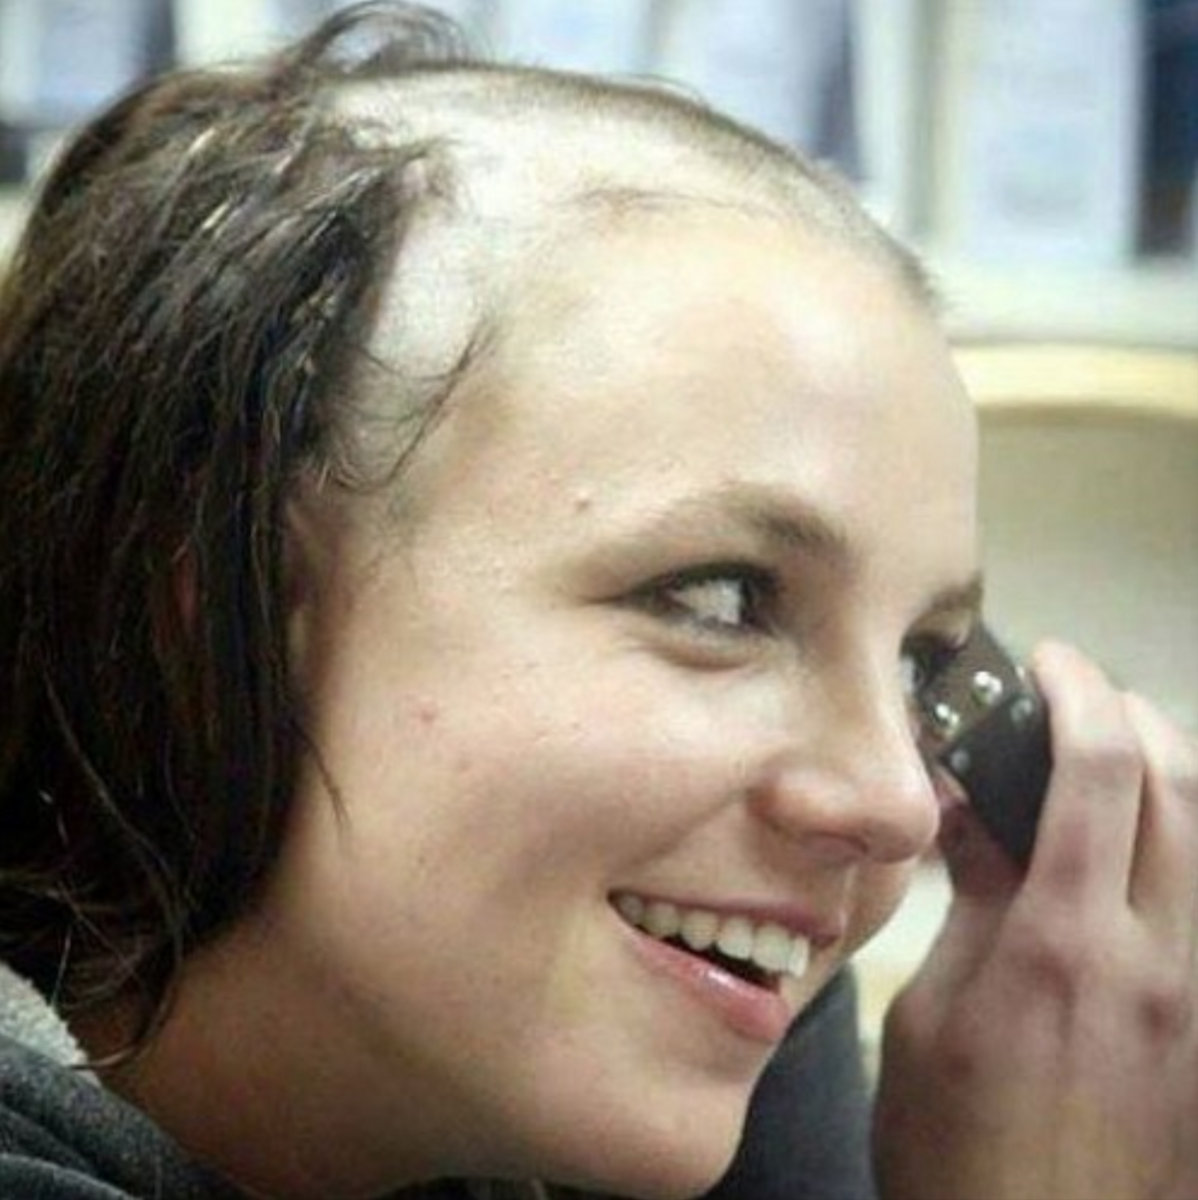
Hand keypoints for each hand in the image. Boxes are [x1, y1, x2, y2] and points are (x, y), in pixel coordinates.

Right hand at [873, 642, 1197, 1199]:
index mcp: (1067, 944)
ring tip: (1105, 753)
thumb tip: (967, 815)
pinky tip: (1133, 842)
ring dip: (1168, 767)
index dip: (1078, 692)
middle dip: (1132, 712)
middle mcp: (1159, 955)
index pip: (1100, 772)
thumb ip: (968, 905)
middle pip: (1182, 784)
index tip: (1047, 661)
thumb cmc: (958, 1147)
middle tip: (1075, 695)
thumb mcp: (930, 1015)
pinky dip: (1180, 835)